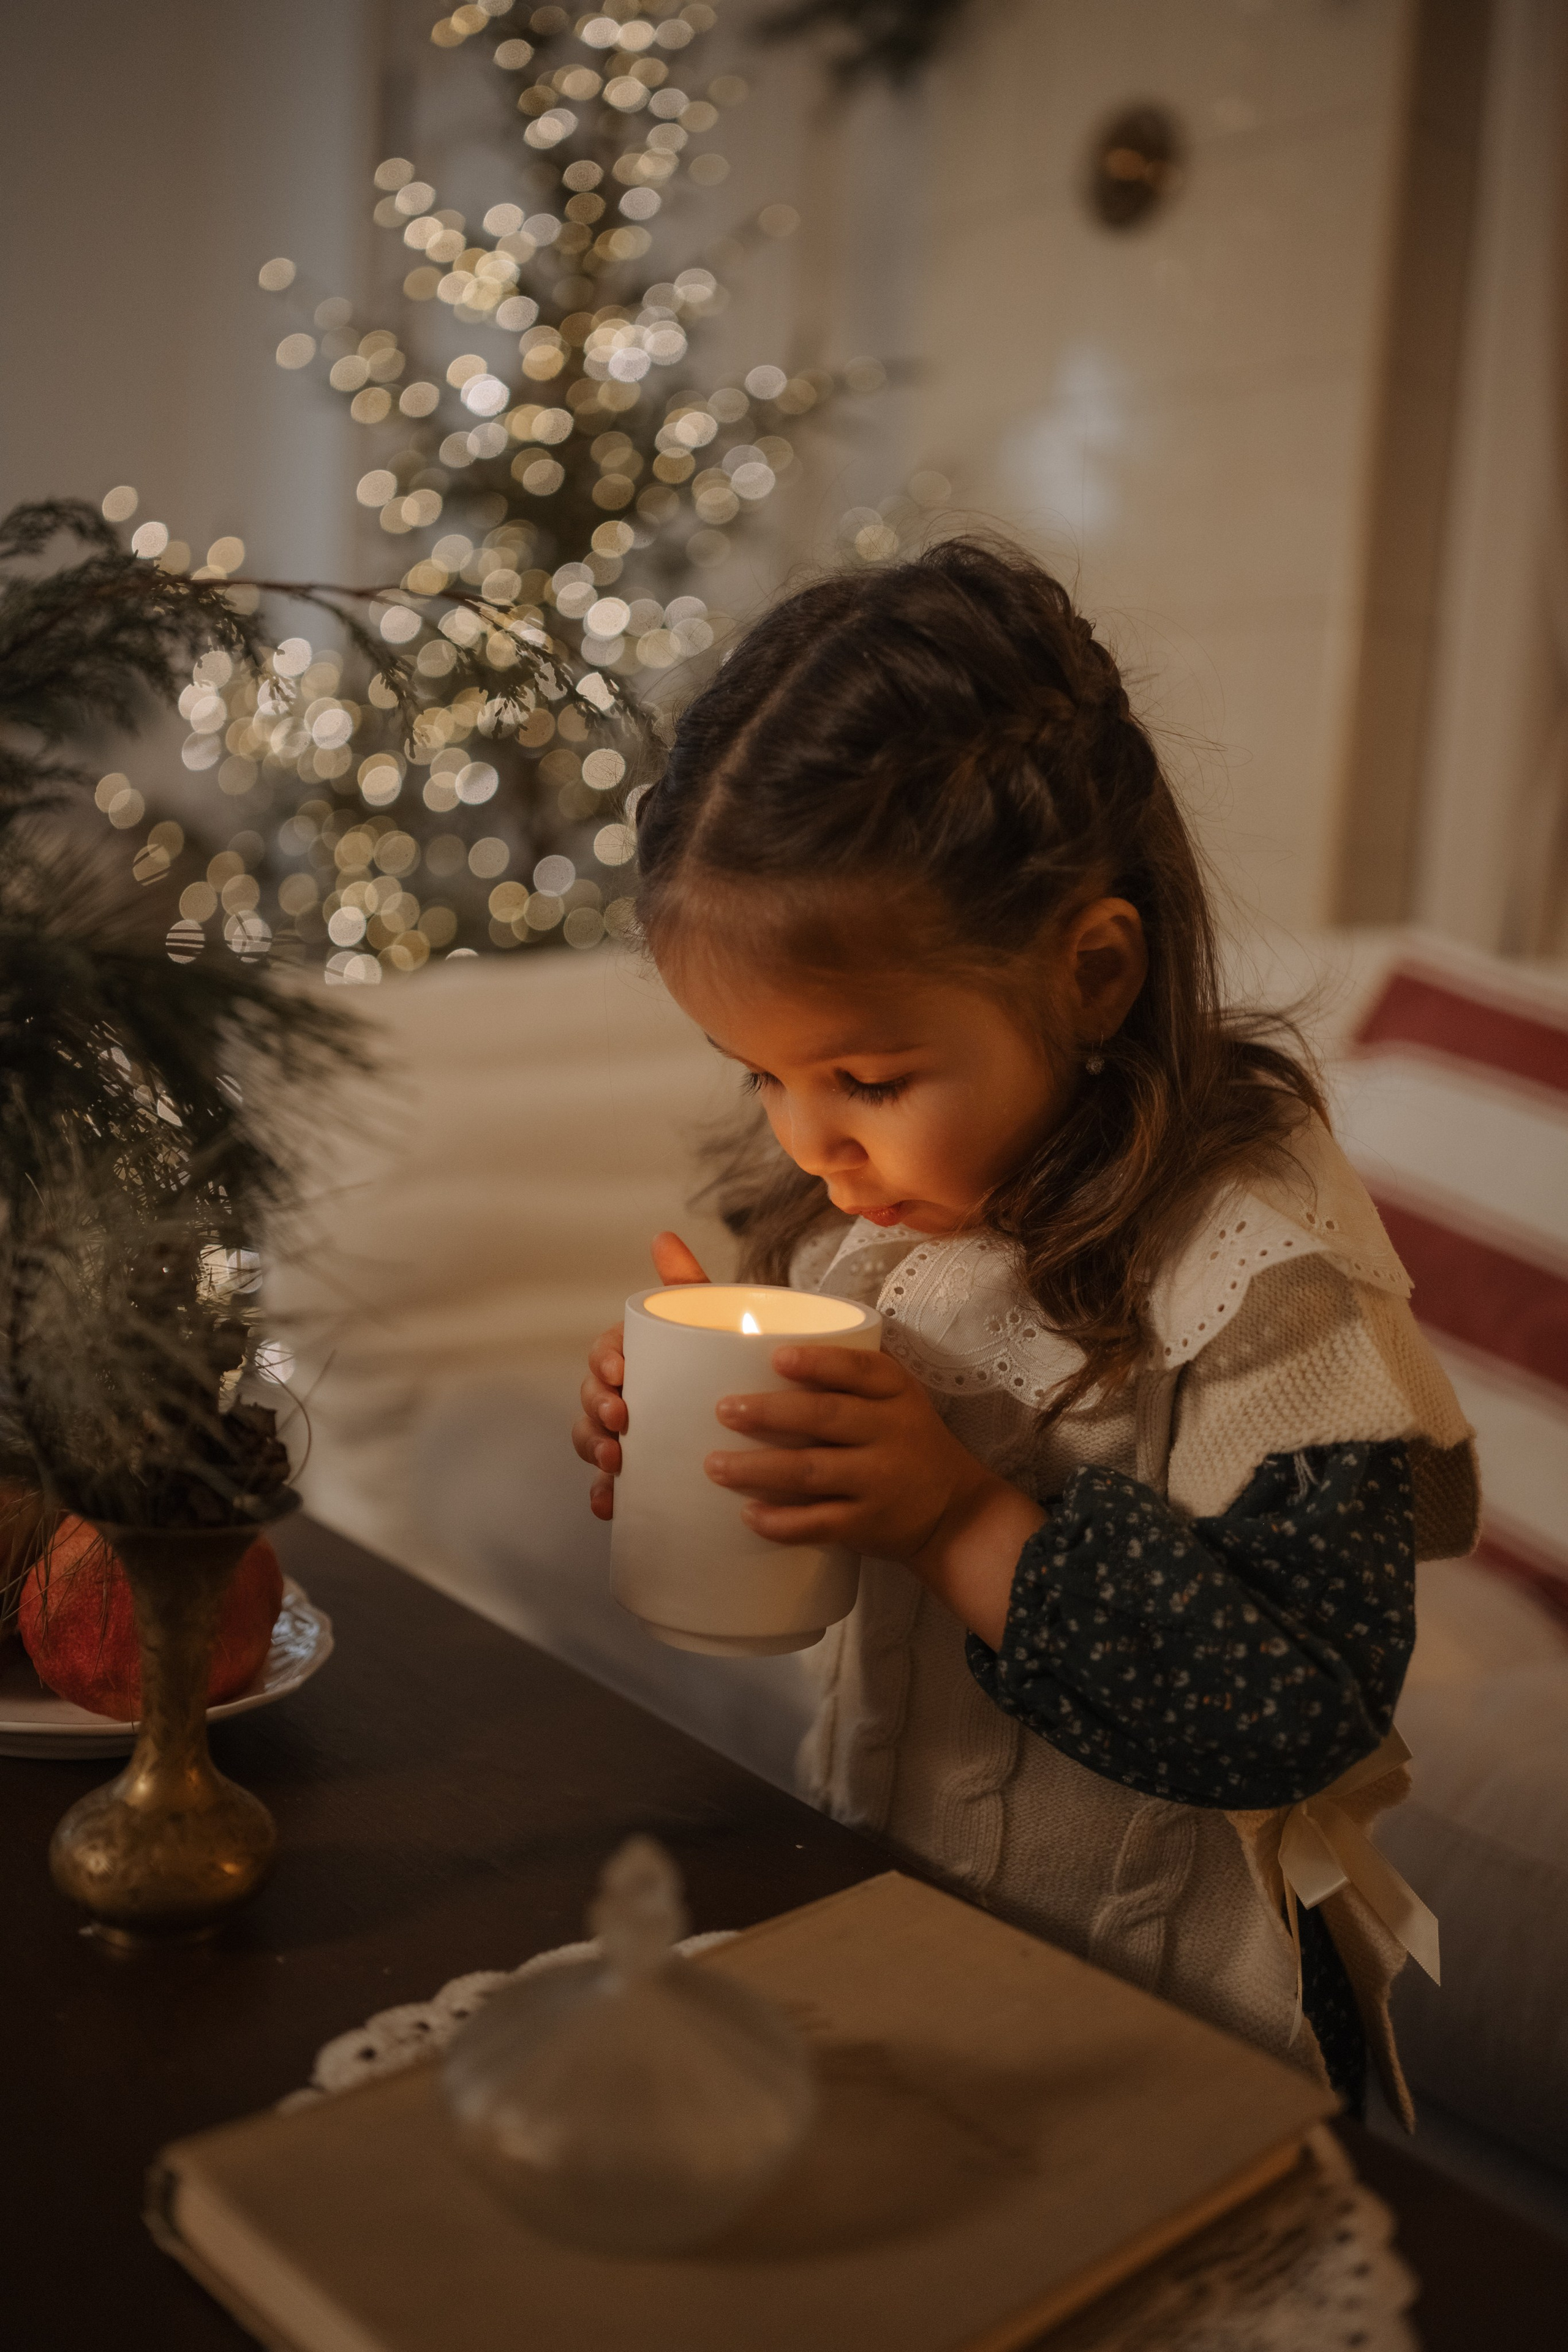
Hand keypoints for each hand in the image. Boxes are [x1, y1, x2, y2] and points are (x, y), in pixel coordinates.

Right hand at [572, 1232, 708, 1519]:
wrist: (761, 1419)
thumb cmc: (725, 1362)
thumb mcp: (712, 1324)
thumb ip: (688, 1285)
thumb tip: (663, 1235)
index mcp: (635, 1357)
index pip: (604, 1354)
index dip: (604, 1362)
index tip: (622, 1371)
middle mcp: (624, 1395)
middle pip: (591, 1399)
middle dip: (595, 1410)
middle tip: (620, 1419)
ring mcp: (627, 1436)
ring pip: (592, 1441)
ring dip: (594, 1451)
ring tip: (615, 1464)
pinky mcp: (636, 1474)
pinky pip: (608, 1487)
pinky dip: (602, 1496)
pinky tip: (609, 1507)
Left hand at [703, 1345, 1044, 1644]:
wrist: (954, 1511)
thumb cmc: (906, 1441)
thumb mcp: (894, 1398)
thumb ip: (844, 1375)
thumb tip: (764, 1348)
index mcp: (895, 1392)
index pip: (860, 1370)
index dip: (819, 1362)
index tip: (777, 1357)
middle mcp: (891, 1433)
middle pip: (826, 1417)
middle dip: (771, 1412)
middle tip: (724, 1410)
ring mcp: (879, 1481)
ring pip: (812, 1472)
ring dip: (759, 1469)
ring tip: (715, 1466)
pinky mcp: (867, 1524)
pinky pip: (819, 1524)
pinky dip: (782, 1522)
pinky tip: (749, 1515)